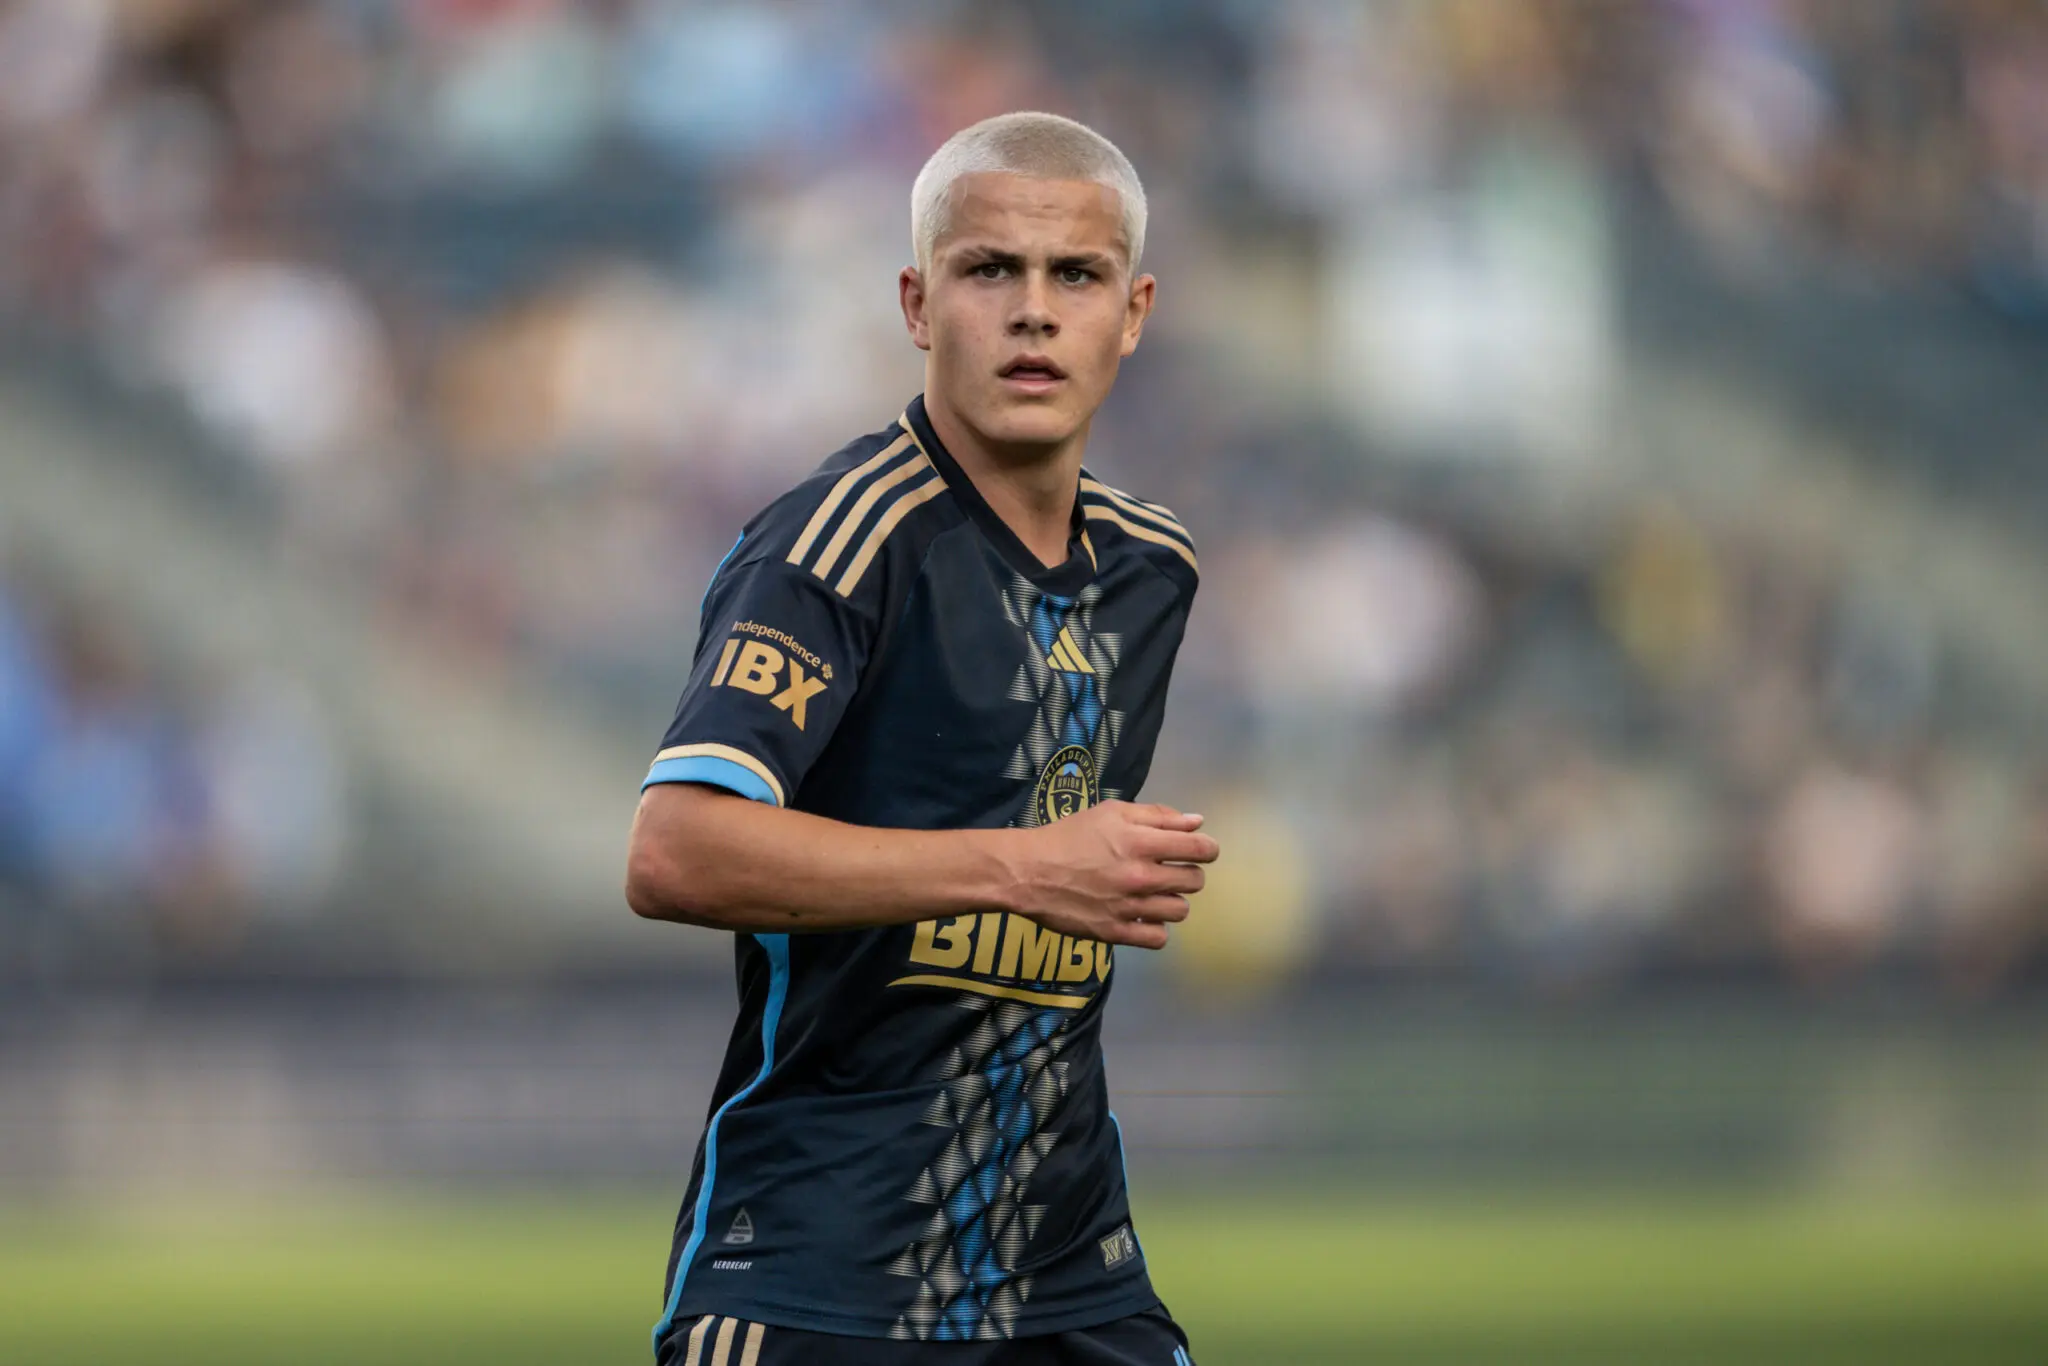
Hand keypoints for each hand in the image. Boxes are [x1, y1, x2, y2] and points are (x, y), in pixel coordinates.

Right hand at [1005, 801, 1218, 949]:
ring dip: (1172, 900)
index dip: (1207, 849)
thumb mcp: (1111, 813)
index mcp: (1141, 842)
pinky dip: (1155, 928)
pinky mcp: (1116, 932)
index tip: (1199, 850)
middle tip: (1168, 870)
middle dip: (1188, 872)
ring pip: (1181, 910)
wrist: (1029, 872)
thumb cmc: (1071, 836)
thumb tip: (1197, 823)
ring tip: (1153, 894)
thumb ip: (1157, 816)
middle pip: (1195, 881)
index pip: (1200, 850)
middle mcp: (1141, 877)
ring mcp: (1129, 908)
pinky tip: (1142, 916)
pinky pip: (1158, 938)